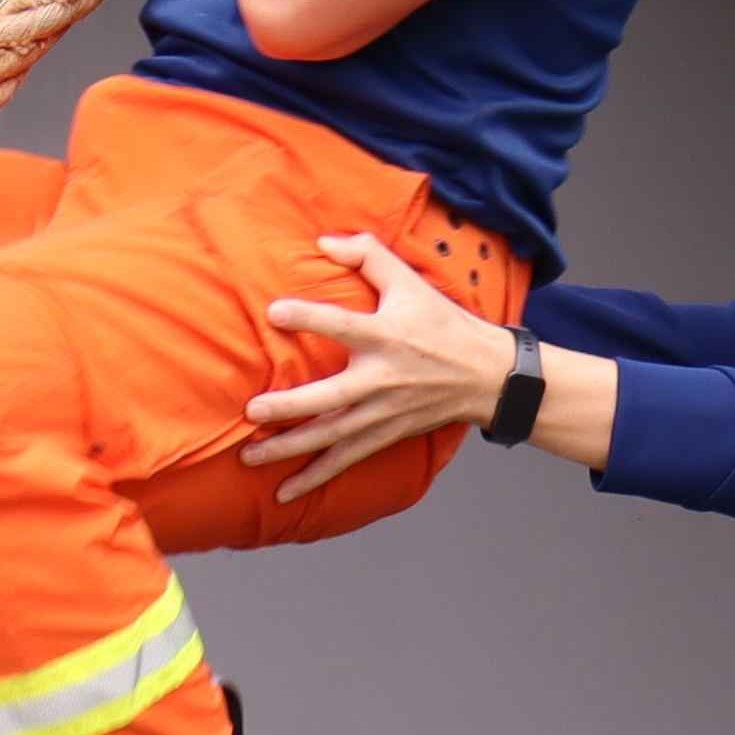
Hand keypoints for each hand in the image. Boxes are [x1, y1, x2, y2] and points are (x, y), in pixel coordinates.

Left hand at [246, 231, 510, 499]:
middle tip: (253, 411)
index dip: (309, 317)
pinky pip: (345, 460)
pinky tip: (284, 493)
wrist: (485, 376)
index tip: (275, 311)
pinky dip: (315, 479)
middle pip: (330, 397)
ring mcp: (381, 413)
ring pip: (330, 437)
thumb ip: (368, 254)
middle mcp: (381, 379)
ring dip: (289, 449)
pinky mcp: (383, 435)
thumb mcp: (410, 282)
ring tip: (249, 456)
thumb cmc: (442, 325)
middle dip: (290, 408)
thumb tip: (324, 241)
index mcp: (385, 337)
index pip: (342, 325)